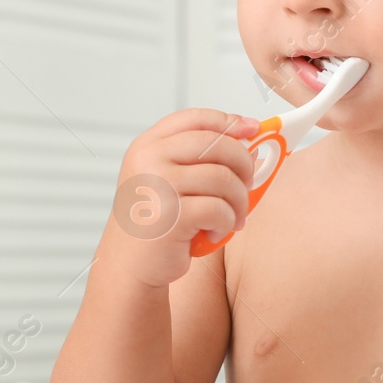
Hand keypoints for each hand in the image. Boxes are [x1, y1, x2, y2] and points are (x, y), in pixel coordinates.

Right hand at [107, 109, 259, 286]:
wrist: (129, 264)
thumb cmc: (156, 220)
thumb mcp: (168, 178)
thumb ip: (200, 157)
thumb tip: (250, 141)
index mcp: (147, 145)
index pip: (195, 119)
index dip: (229, 121)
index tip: (252, 129)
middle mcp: (149, 159)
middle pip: (216, 144)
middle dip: (244, 164)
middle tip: (249, 183)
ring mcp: (158, 186)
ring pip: (223, 178)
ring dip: (239, 201)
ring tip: (234, 216)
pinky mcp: (171, 215)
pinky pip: (219, 209)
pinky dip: (226, 222)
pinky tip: (215, 232)